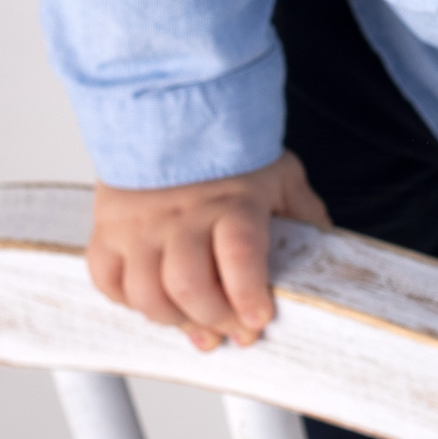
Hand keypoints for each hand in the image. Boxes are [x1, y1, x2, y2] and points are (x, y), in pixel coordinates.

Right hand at [87, 150, 329, 351]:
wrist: (171, 108)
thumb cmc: (228, 149)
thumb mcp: (279, 174)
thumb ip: (303, 214)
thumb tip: (329, 249)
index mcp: (231, 202)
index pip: (239, 257)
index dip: (249, 296)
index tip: (259, 319)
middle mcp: (183, 215)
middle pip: (189, 286)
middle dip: (215, 320)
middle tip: (235, 330)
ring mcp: (141, 224)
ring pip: (147, 293)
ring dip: (174, 321)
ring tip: (198, 325)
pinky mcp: (109, 228)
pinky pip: (107, 280)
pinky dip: (128, 302)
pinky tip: (154, 301)